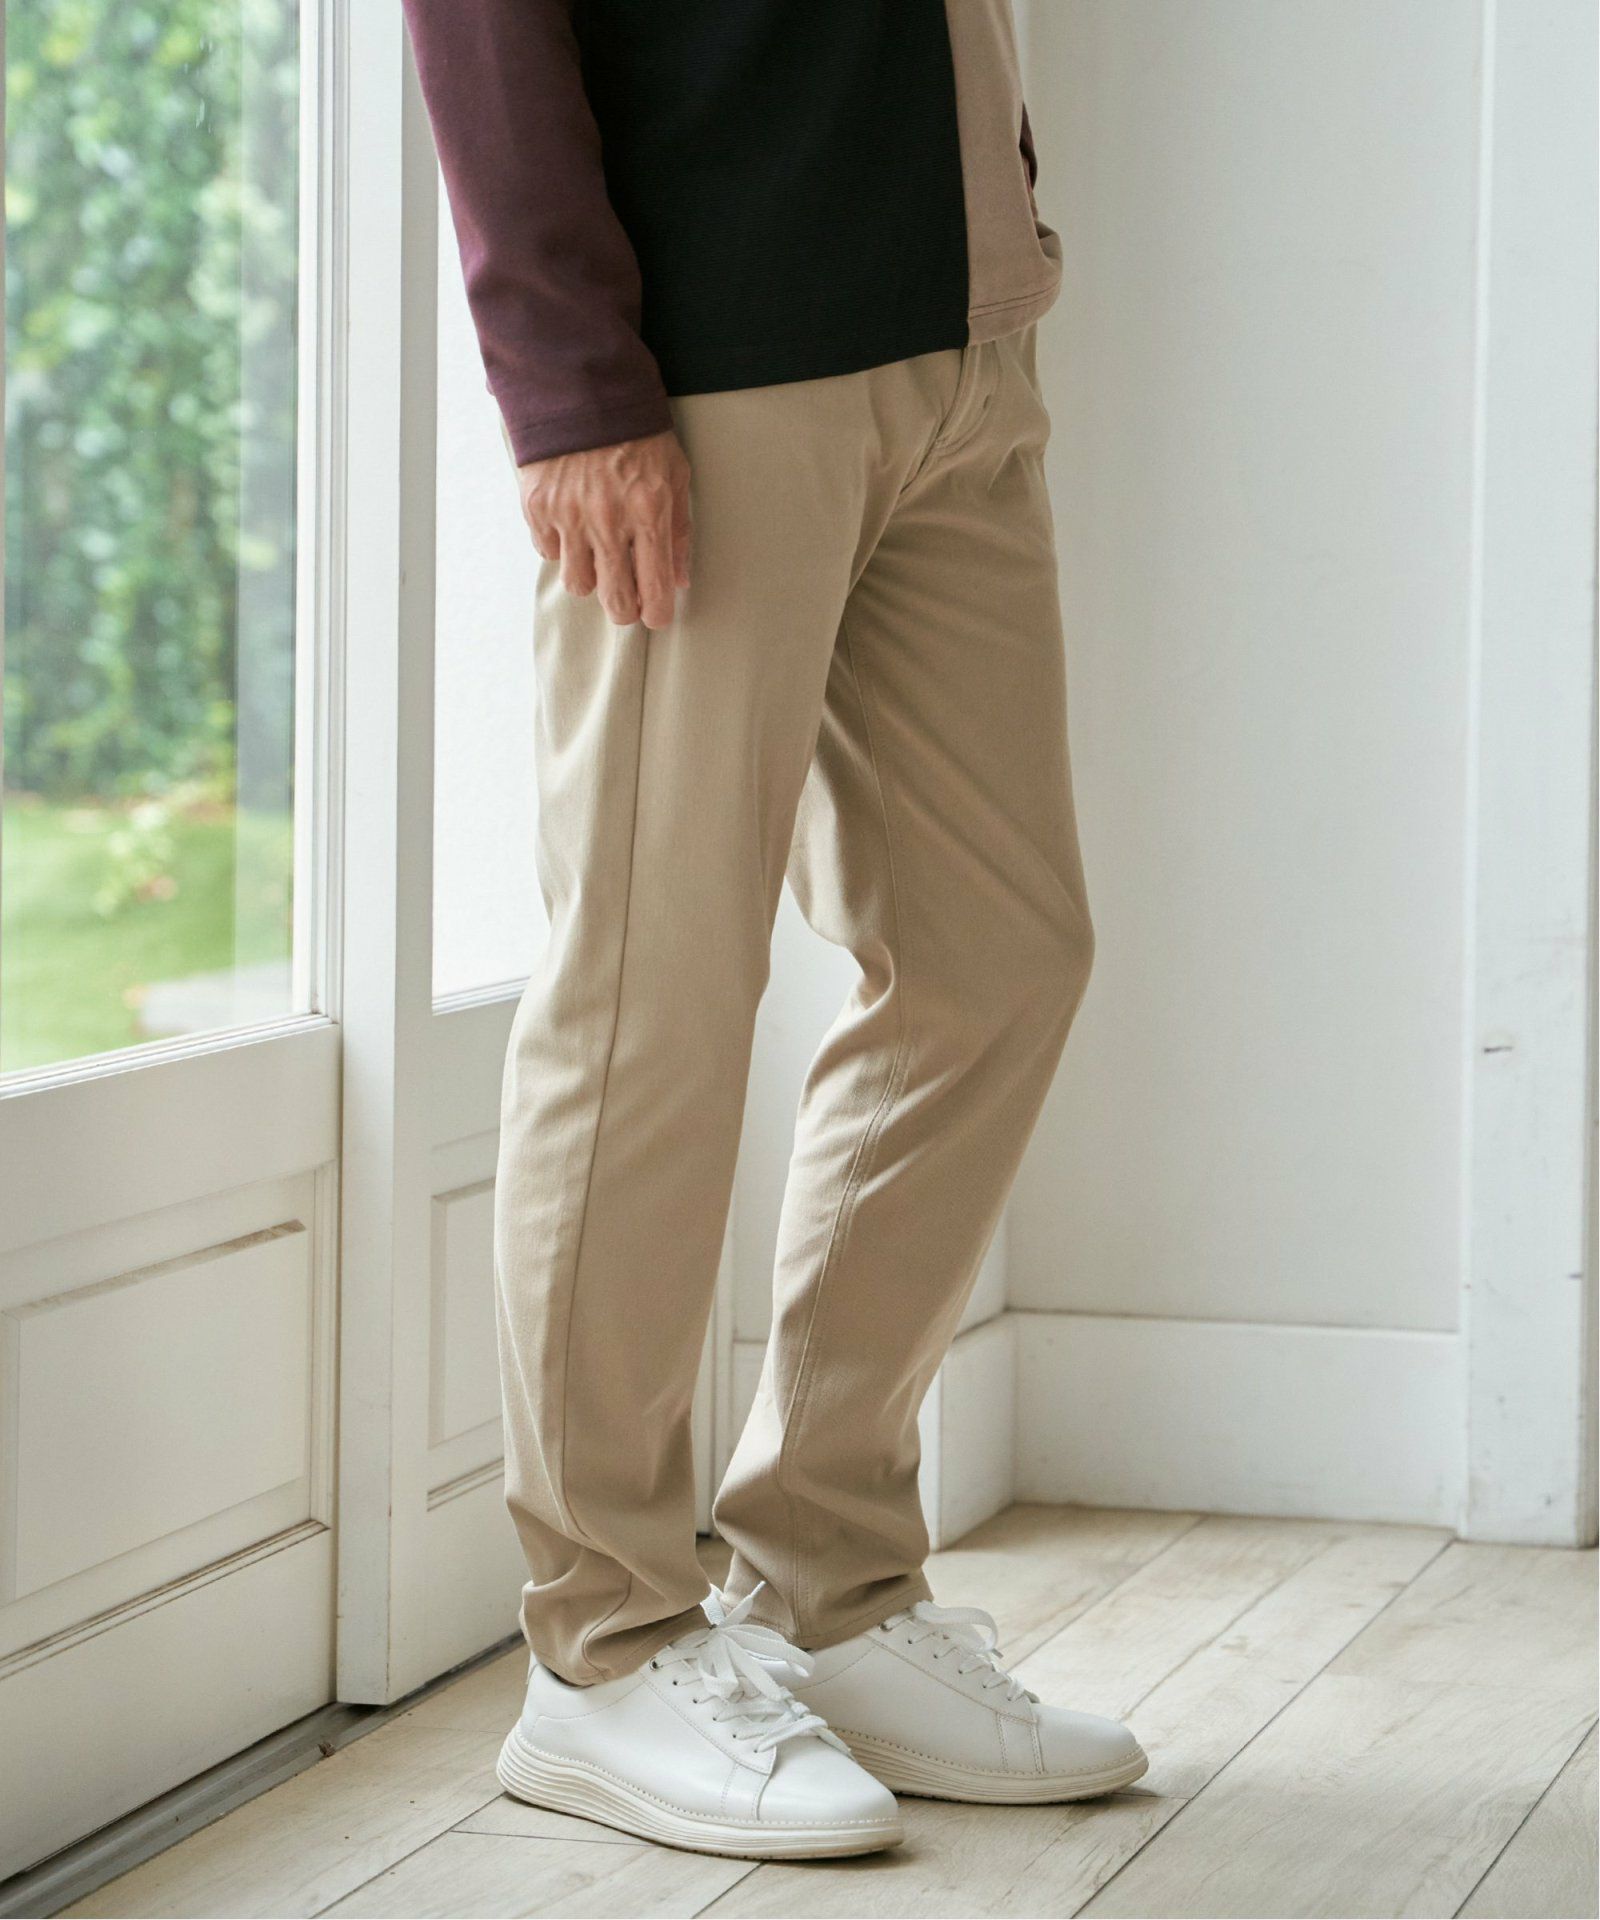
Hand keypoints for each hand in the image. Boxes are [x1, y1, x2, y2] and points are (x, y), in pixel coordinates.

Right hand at [517, 430, 691, 630]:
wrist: (580, 386)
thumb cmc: (637, 432)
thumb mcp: (674, 472)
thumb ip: (678, 529)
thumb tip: (678, 580)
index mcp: (649, 512)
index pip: (656, 591)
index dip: (658, 614)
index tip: (656, 614)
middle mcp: (608, 520)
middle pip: (615, 602)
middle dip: (625, 609)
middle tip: (628, 600)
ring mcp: (569, 515)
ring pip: (578, 584)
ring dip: (590, 576)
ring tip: (597, 553)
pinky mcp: (538, 506)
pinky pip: (548, 553)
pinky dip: (561, 547)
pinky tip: (571, 523)